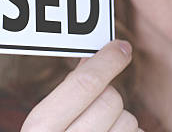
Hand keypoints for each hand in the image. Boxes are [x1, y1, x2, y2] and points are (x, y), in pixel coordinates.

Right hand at [20, 40, 142, 131]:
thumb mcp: (47, 126)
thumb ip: (68, 94)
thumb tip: (92, 57)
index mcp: (41, 130)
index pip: (83, 85)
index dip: (106, 61)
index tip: (121, 47)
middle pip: (111, 100)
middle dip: (108, 99)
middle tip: (95, 113)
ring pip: (130, 121)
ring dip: (121, 123)